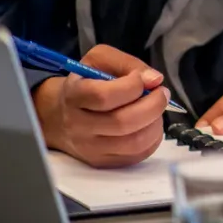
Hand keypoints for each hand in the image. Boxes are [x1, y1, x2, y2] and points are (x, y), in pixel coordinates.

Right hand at [31, 44, 170, 168]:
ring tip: (155, 109)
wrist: (61, 115)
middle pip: (123, 122)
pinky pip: (138, 154)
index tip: (145, 79)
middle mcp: (78, 125)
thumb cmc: (87, 83)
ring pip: (134, 142)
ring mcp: (90, 148)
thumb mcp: (99, 60)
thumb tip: (154, 79)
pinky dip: (153, 138)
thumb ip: (127, 63)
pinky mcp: (102, 161)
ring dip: (155, 122)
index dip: (133, 86)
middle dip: (153, 105)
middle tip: (162, 93)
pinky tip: (149, 124)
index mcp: (75, 96)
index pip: (104, 96)